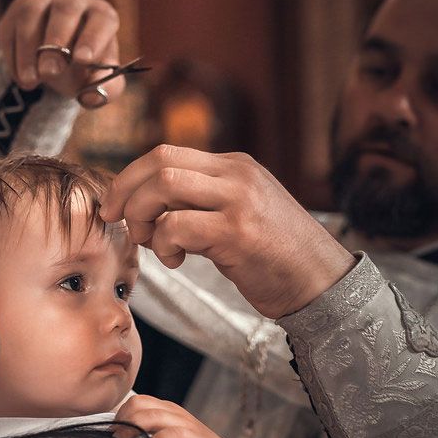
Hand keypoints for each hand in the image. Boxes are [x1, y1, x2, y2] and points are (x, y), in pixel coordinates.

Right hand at [0, 0, 124, 107]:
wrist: (57, 62)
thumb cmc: (83, 69)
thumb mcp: (98, 83)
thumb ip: (103, 91)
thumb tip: (91, 98)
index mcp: (101, 15)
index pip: (102, 19)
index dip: (92, 37)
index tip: (82, 60)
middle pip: (65, 10)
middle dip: (55, 43)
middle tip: (50, 72)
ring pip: (32, 15)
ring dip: (28, 51)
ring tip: (31, 81)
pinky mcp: (18, 8)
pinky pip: (11, 27)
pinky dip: (13, 55)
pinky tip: (21, 77)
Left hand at [99, 145, 356, 317]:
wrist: (322, 284)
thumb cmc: (276, 256)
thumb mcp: (241, 211)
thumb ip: (203, 200)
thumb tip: (147, 205)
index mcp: (234, 165)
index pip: (165, 153)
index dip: (130, 177)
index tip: (115, 205)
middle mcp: (236, 174)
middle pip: (159, 162)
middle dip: (125, 192)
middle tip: (119, 222)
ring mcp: (238, 200)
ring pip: (163, 186)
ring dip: (142, 217)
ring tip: (154, 243)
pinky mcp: (237, 232)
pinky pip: (177, 226)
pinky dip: (164, 245)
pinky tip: (176, 261)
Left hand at [115, 395, 249, 437]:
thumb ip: (149, 434)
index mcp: (166, 409)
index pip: (136, 401)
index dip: (120, 415)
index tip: (112, 433)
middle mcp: (173, 412)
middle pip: (138, 404)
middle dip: (122, 420)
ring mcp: (183, 423)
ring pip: (149, 416)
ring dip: (131, 430)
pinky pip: (168, 435)